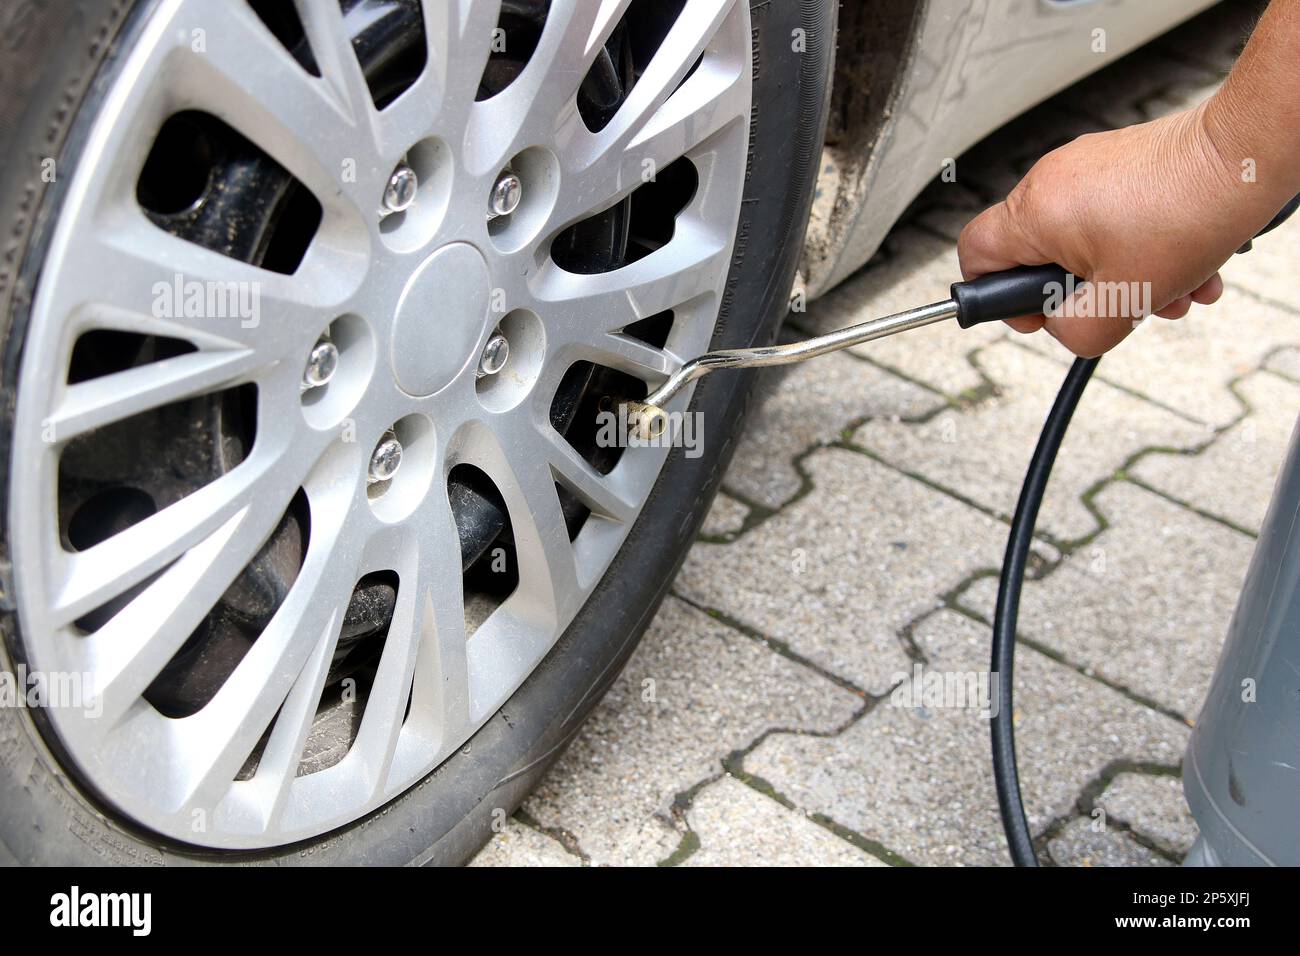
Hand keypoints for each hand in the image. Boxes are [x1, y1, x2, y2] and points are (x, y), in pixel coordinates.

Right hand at [957, 104, 1265, 356]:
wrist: (1247, 154)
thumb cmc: (1189, 212)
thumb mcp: (1125, 300)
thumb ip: (1074, 332)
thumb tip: (1062, 328)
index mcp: (1035, 212)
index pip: (973, 256)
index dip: (995, 296)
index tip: (1038, 312)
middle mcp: (1050, 180)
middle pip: (1036, 255)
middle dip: (1082, 292)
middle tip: (1118, 303)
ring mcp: (1084, 165)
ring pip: (1082, 241)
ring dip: (1123, 276)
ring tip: (1168, 288)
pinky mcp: (1118, 160)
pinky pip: (1110, 217)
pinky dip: (1141, 247)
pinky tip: (1183, 263)